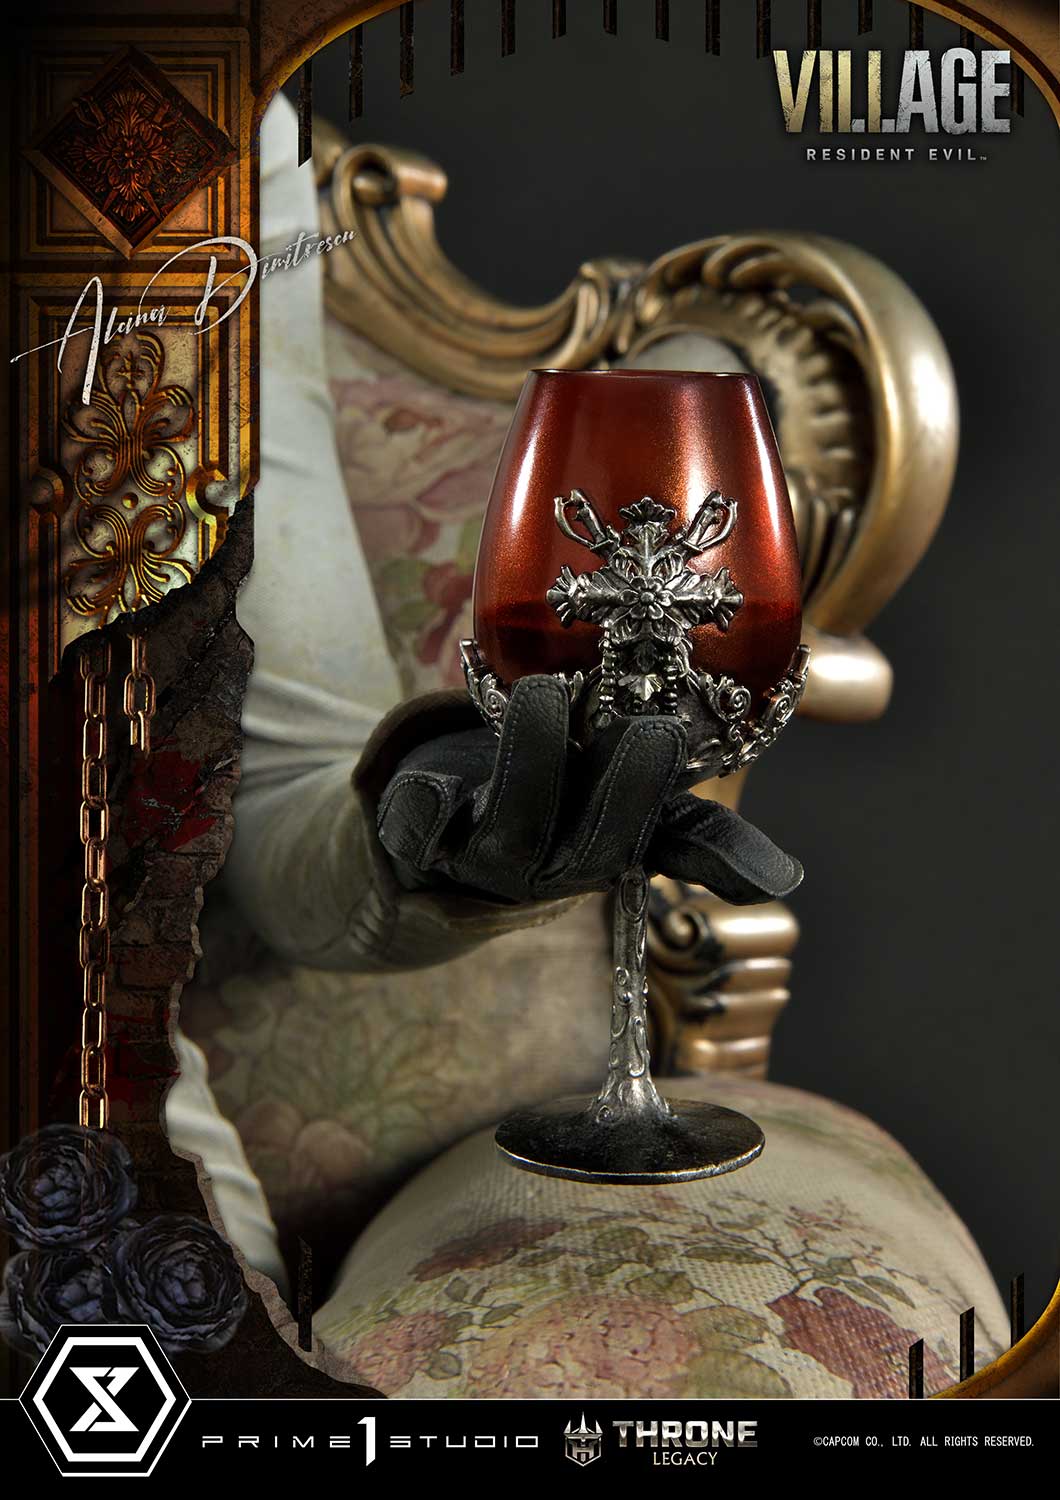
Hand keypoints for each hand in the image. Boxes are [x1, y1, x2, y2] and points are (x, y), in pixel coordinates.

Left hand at [372, 676, 800, 906]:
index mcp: (600, 856)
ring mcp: (479, 857)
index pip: (650, 845)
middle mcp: (545, 868)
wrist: (440, 829)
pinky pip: (419, 829)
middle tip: (651, 727)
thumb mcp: (623, 812)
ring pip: (513, 828)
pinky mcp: (416, 838)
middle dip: (623, 793)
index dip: (677, 816)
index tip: (685, 745)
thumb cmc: (553, 807)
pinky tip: (438, 776)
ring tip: (547, 692)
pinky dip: (425, 803)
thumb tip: (784, 880)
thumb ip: (697, 834)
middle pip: (589, 847)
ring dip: (534, 763)